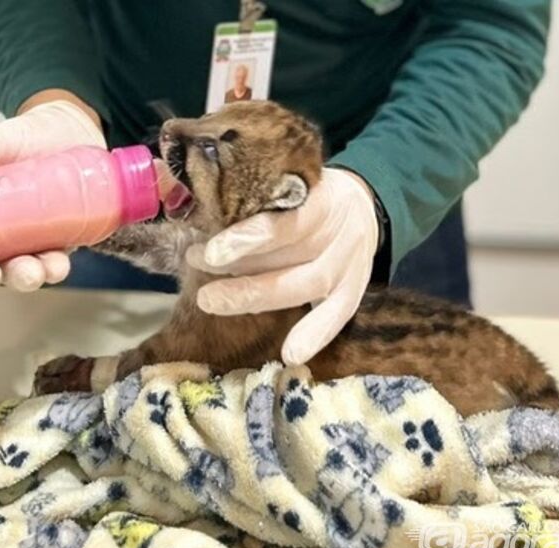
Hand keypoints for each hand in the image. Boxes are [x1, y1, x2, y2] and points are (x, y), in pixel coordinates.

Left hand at [185, 168, 378, 364]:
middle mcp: (340, 231)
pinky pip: (336, 316)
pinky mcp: (353, 292)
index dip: (250, 236)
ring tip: (209, 298)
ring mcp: (350, 265)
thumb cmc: (308, 197)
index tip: (213, 251)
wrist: (363, 208)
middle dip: (240, 266)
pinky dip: (314, 335)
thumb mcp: (292, 183)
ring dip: (253, 295)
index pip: (288, 218)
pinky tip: (290, 354)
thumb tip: (196, 214)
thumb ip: (258, 197)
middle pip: (290, 254)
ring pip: (303, 285)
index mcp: (325, 197)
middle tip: (196, 265)